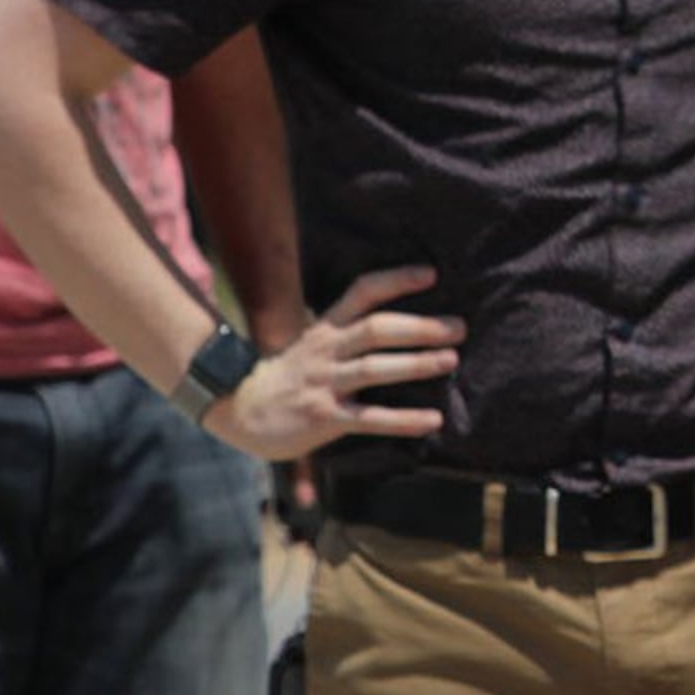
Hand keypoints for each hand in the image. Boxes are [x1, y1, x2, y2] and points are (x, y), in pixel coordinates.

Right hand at [205, 267, 462, 463]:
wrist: (237, 409)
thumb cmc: (286, 376)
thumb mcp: (311, 344)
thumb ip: (345, 334)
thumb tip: (394, 325)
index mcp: (326, 328)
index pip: (363, 293)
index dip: (397, 280)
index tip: (432, 274)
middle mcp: (327, 351)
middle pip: (376, 329)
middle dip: (419, 326)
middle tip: (458, 327)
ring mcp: (324, 384)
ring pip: (375, 369)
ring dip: (416, 363)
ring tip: (451, 360)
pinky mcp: (323, 418)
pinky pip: (369, 418)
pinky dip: (403, 420)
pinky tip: (433, 420)